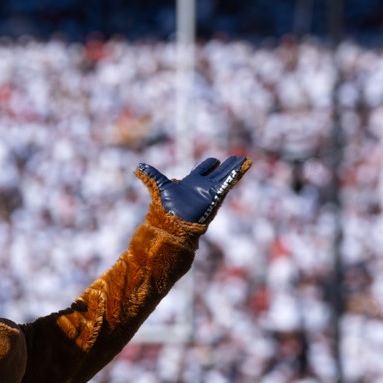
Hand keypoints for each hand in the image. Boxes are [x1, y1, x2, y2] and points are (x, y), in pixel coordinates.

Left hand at [135, 155, 250, 224]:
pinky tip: (245, 166)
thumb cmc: (166, 207)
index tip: (214, 161)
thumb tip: (137, 167)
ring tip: (245, 160)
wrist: (173, 224)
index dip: (208, 164)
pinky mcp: (216, 195)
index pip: (203, 170)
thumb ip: (151, 176)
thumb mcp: (159, 186)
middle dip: (227, 165)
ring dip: (236, 168)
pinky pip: (229, 182)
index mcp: (192, 182)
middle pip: (219, 172)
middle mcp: (203, 186)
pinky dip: (237, 174)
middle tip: (238, 158)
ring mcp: (211, 190)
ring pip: (226, 176)